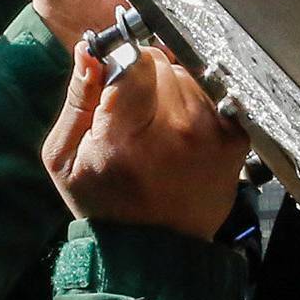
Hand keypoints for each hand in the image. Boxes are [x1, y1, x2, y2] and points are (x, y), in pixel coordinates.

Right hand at [44, 42, 249, 240]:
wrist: (153, 249)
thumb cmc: (103, 201)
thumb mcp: (63, 156)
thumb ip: (77, 99)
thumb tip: (89, 50)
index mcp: (127, 132)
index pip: (136, 59)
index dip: (122, 64)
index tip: (113, 83)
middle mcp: (177, 128)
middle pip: (165, 62)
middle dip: (145, 77)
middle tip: (133, 113)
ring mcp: (212, 134)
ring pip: (190, 75)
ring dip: (172, 90)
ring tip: (157, 127)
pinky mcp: (235, 141)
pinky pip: (214, 95)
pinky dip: (198, 105)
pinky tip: (181, 132)